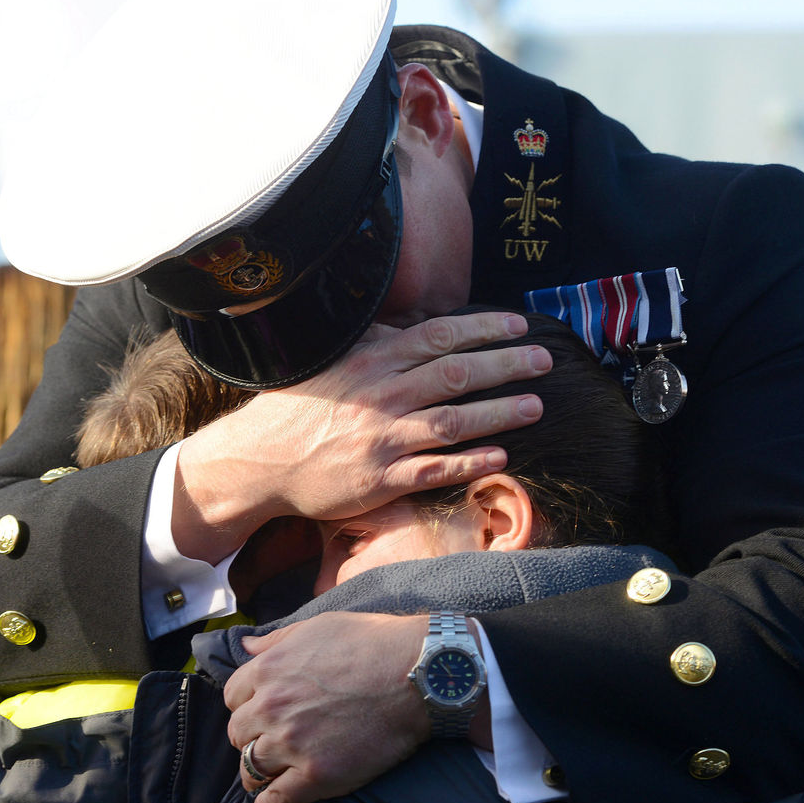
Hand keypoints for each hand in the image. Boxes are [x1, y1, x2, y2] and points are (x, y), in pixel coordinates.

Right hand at [172, 311, 550, 562]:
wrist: (259, 461)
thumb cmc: (299, 406)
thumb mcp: (333, 360)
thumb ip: (376, 342)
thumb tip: (417, 323)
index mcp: (371, 360)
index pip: (439, 336)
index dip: (484, 330)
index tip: (519, 327)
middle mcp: (381, 396)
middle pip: (456, 374)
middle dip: (505, 365)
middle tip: (544, 361)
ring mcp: (382, 439)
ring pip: (452, 421)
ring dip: (499, 413)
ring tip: (536, 405)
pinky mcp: (380, 479)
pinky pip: (434, 469)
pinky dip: (470, 462)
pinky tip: (502, 456)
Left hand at [225, 612, 429, 802]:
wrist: (416, 673)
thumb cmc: (373, 642)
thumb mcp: (319, 626)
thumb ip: (276, 639)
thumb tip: (245, 645)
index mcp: (269, 669)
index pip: (233, 697)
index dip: (247, 704)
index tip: (259, 711)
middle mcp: (272, 707)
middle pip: (238, 733)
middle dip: (250, 737)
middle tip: (269, 741)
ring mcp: (292, 743)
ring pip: (250, 768)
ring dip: (256, 772)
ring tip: (268, 776)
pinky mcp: (316, 775)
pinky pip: (276, 800)